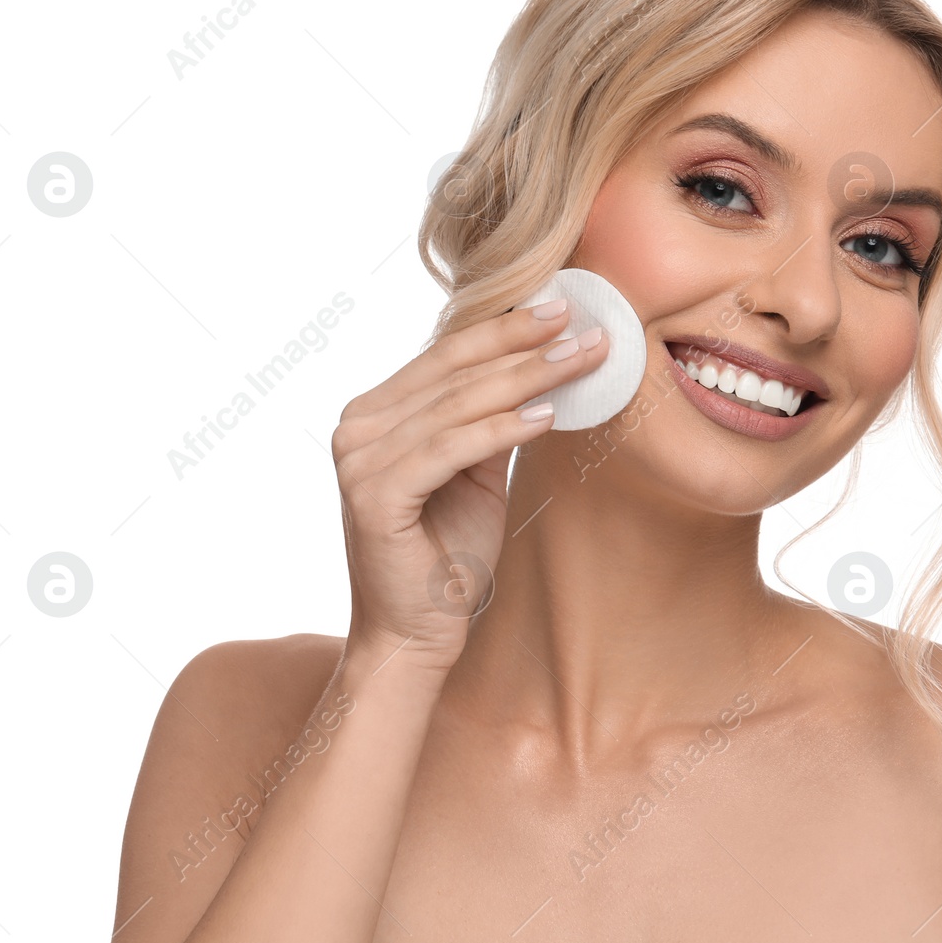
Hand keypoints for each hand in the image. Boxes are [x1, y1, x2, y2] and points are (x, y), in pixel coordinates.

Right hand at [330, 300, 607, 671]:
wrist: (415, 633)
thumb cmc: (446, 555)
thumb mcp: (476, 473)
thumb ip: (490, 420)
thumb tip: (543, 364)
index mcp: (374, 413)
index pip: (446, 355)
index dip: (505, 328)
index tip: (564, 309)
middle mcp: (356, 427)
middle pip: (454, 371)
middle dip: (525, 345)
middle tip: (585, 327)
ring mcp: (357, 459)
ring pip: (457, 404)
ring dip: (528, 379)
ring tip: (581, 361)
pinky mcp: (373, 494)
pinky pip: (450, 448)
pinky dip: (501, 429)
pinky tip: (547, 415)